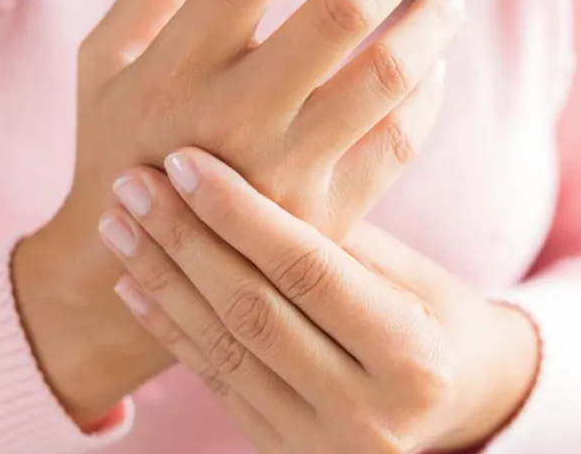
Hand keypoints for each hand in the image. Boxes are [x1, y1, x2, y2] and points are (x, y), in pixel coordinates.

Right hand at [13, 0, 474, 423]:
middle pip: (339, 13)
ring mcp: (283, 174)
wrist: (133, 273)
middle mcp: (231, 117)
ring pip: (384, 80)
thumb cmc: (117, 144)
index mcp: (175, 66)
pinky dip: (427, 94)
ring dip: (430, 24)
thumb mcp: (101, 61)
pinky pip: (399, 142)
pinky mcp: (324, 219)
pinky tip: (434, 66)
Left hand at [105, 148, 540, 452]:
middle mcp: (368, 414)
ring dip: (163, 282)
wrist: (461, 403)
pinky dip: (172, 331)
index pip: (309, 271)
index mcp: (412, 357)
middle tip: (133, 181)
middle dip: (186, 241)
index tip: (185, 160)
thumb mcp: (411, 272)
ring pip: (225, 351)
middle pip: (255, 312)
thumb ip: (337, 235)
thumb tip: (250, 156)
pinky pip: (217, 384)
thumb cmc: (440, 316)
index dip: (241, 213)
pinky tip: (134, 283)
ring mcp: (322, 445)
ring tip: (119, 223)